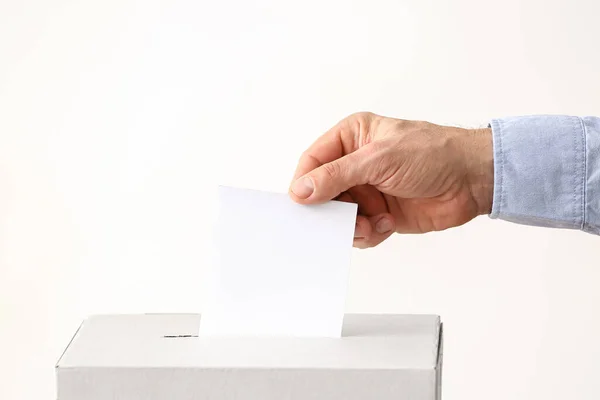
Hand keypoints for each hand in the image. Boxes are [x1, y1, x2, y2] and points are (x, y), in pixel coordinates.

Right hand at [289, 112, 493, 247]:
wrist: (473, 180)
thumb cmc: (434, 153)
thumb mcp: (379, 158)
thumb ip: (337, 175)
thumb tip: (301, 190)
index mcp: (351, 137)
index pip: (313, 160)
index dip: (304, 183)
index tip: (301, 204)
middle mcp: (356, 164)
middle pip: (322, 193)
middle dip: (330, 210)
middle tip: (340, 219)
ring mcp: (367, 190)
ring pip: (339, 216)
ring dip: (351, 225)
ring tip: (371, 222)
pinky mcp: (379, 213)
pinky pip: (358, 230)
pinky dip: (368, 233)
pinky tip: (387, 223)